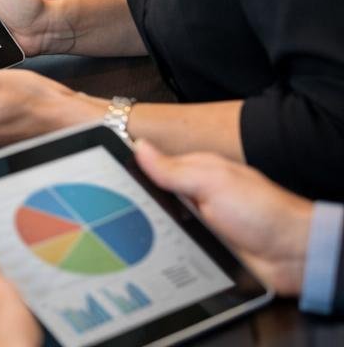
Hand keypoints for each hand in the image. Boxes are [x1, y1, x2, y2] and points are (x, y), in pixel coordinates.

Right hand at [135, 141, 311, 296]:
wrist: (292, 256)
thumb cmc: (263, 212)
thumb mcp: (213, 182)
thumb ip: (174, 168)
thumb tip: (139, 147)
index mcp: (194, 172)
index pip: (150, 167)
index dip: (129, 172)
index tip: (109, 179)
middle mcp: (192, 196)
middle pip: (149, 198)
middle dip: (137, 206)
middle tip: (124, 212)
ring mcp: (194, 223)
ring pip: (156, 225)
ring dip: (151, 231)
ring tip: (141, 235)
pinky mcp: (198, 248)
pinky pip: (170, 247)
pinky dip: (164, 250)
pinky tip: (156, 252)